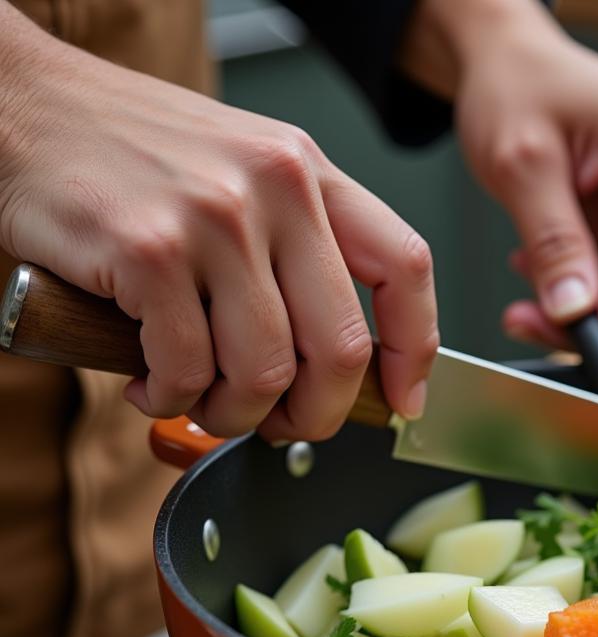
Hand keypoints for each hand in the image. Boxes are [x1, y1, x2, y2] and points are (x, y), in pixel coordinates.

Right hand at [0, 5, 437, 438]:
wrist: (23, 105)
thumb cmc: (133, 155)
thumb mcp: (243, 177)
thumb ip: (297, 254)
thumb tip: (342, 367)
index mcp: (309, 172)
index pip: (405, 268)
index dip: (413, 350)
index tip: (401, 398)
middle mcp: (275, 189)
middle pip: (340, 349)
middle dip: (315, 415)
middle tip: (281, 424)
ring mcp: (214, 219)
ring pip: (264, 373)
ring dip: (232, 413)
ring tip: (199, 398)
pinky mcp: (149, 252)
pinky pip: (188, 371)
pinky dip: (170, 399)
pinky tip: (150, 382)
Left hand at [404, 0, 597, 346]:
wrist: (513, 72)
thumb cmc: (521, 90)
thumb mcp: (521, 162)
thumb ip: (552, 240)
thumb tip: (575, 310)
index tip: (595, 342)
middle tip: (529, 322)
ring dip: (590, 313)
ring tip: (527, 290)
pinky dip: (588, 300)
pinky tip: (546, 274)